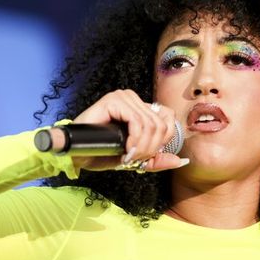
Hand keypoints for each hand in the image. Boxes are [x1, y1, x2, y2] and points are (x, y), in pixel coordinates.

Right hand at [70, 89, 187, 172]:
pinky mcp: (114, 100)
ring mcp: (124, 97)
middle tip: (134, 159)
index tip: (145, 157)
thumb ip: (157, 159)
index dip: (162, 142)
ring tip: (128, 156)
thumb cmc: (102, 153)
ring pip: (151, 124)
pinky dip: (135, 140)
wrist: (78, 155)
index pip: (169, 118)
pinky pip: (137, 121)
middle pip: (162, 125)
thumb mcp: (136, 159)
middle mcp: (134, 99)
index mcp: (141, 108)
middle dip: (151, 149)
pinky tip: (125, 149)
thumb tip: (181, 161)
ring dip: (142, 147)